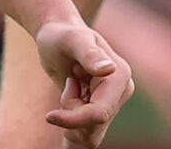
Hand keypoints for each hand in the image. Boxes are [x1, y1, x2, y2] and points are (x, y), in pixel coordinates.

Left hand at [33, 19, 133, 148]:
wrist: (57, 37)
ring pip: (91, 135)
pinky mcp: (102, 110)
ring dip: (71, 120)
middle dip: (71, 115)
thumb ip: (89, 54)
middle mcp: (121, 91)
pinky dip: (72, 127)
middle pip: (94, 127)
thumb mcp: (70, 40)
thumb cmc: (61, 35)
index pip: (99, 113)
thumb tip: (108, 69)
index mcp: (119, 75)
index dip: (73, 119)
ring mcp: (113, 103)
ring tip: (70, 87)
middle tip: (67, 84)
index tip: (49, 116)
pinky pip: (88, 135)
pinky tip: (67, 106)